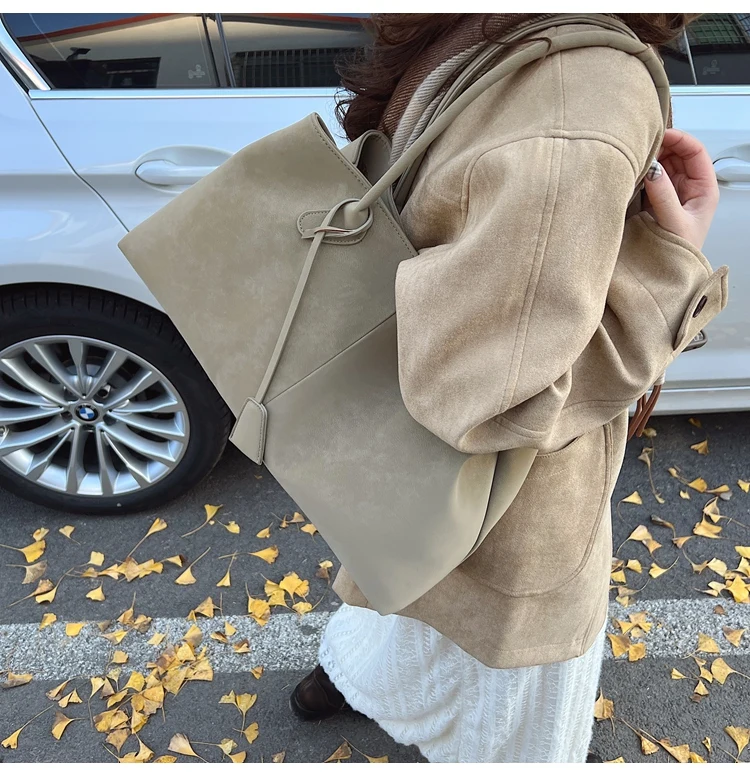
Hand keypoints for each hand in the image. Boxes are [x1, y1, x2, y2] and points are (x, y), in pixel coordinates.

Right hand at [642, 128, 718, 250]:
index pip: (696, 152)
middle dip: (661, 146)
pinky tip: (631, 171)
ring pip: (662, 165)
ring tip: (635, 157)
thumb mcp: (674, 223)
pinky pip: (648, 179)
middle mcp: (689, 187)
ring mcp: (671, 193)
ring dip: (649, 159)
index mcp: (704, 189)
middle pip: (677, 154)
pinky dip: (640, 173)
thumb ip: (663, 195)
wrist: (668, 276)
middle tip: (642, 145)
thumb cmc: (680, 253)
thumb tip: (652, 168)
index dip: (680, 139)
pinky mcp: (654, 201)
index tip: (660, 135)